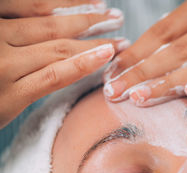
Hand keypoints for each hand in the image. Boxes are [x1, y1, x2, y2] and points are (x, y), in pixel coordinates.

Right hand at [0, 0, 128, 128]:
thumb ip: (12, 29)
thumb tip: (50, 22)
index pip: (35, 4)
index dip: (70, 2)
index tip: (97, 2)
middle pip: (50, 23)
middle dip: (90, 19)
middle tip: (116, 17)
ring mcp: (0, 64)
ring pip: (57, 47)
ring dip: (94, 42)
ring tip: (120, 40)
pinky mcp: (9, 95)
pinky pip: (53, 76)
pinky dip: (82, 64)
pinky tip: (105, 57)